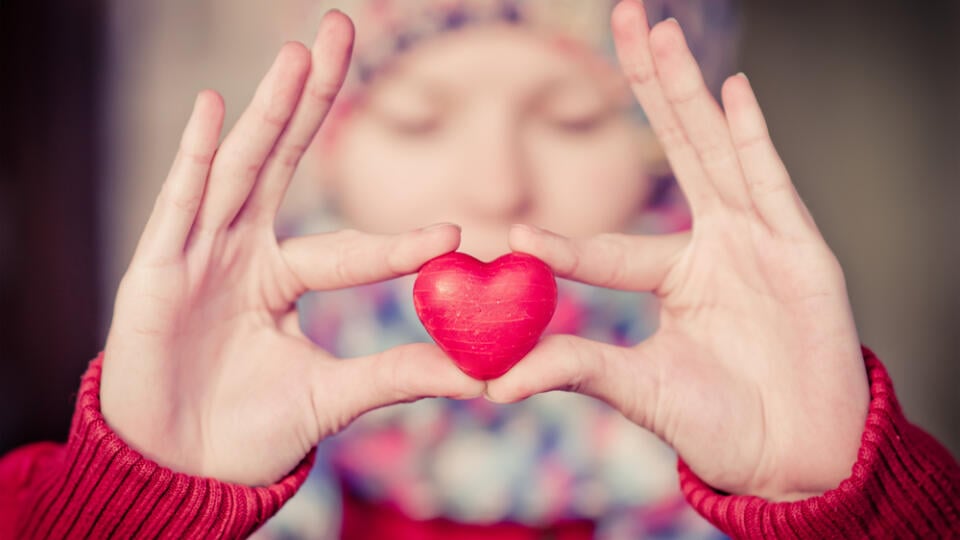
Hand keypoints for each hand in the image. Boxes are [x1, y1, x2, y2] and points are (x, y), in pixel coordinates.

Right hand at [101, 11, 482, 486]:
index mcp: (281, 279)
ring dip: (268, 110)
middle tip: (343, 30)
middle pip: (284, 163)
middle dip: (313, 99)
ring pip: (241, 170)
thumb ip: (396, 376)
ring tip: (300, 52)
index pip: (349, 249)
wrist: (177, 471)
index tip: (456, 233)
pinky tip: (217, 106)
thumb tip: (480, 376)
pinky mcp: (156, 270)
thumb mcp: (332, 397)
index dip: (397, 244)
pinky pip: (179, 204)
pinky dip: (197, 156)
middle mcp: (242, 253)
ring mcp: (199, 255)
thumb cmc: (247, 433)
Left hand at [486, 0, 868, 501]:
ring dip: (686, 90)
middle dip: (647, 86)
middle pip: (675, 150)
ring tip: (655, 32)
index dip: (565, 247)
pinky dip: (752, 136)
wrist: (794, 458)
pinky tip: (731, 88)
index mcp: (677, 276)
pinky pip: (771, 184)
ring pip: (715, 151)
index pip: (610, 251)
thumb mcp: (637, 389)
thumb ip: (574, 369)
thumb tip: (494, 382)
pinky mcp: (801, 251)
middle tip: (618, 20)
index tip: (515, 238)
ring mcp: (759, 241)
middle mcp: (717, 244)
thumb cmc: (721, 426)